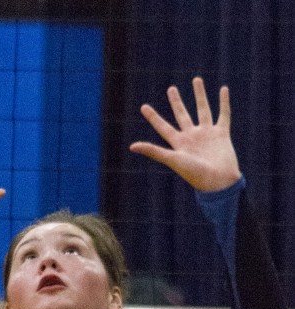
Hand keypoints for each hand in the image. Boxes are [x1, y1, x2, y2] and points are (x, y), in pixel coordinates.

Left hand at [129, 77, 240, 191]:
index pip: (163, 127)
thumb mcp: (172, 159)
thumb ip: (153, 151)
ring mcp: (207, 134)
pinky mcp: (222, 133)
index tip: (143, 107)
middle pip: (182, 115)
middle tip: (171, 88)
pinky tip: (224, 89)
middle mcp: (192, 137)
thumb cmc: (194, 173)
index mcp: (179, 144)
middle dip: (176, 102)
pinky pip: (223, 114)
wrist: (218, 181)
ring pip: (203, 109)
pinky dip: (224, 102)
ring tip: (197, 79)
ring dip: (200, 95)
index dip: (153, 117)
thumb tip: (131, 146)